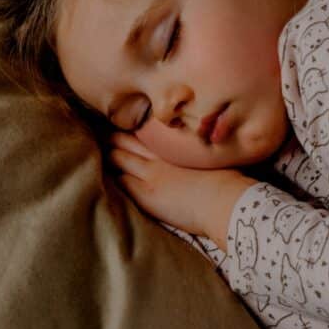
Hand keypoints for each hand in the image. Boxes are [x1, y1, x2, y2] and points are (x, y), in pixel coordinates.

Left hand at [108, 132, 256, 247]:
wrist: (226, 200)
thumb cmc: (228, 180)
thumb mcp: (212, 158)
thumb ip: (198, 152)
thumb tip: (202, 148)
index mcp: (174, 147)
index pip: (144, 134)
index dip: (131, 131)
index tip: (123, 129)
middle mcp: (159, 157)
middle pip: (127, 142)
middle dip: (114, 139)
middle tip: (104, 136)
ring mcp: (150, 175)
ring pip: (119, 159)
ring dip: (110, 155)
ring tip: (101, 152)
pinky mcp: (146, 195)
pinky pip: (121, 182)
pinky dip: (112, 176)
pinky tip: (102, 175)